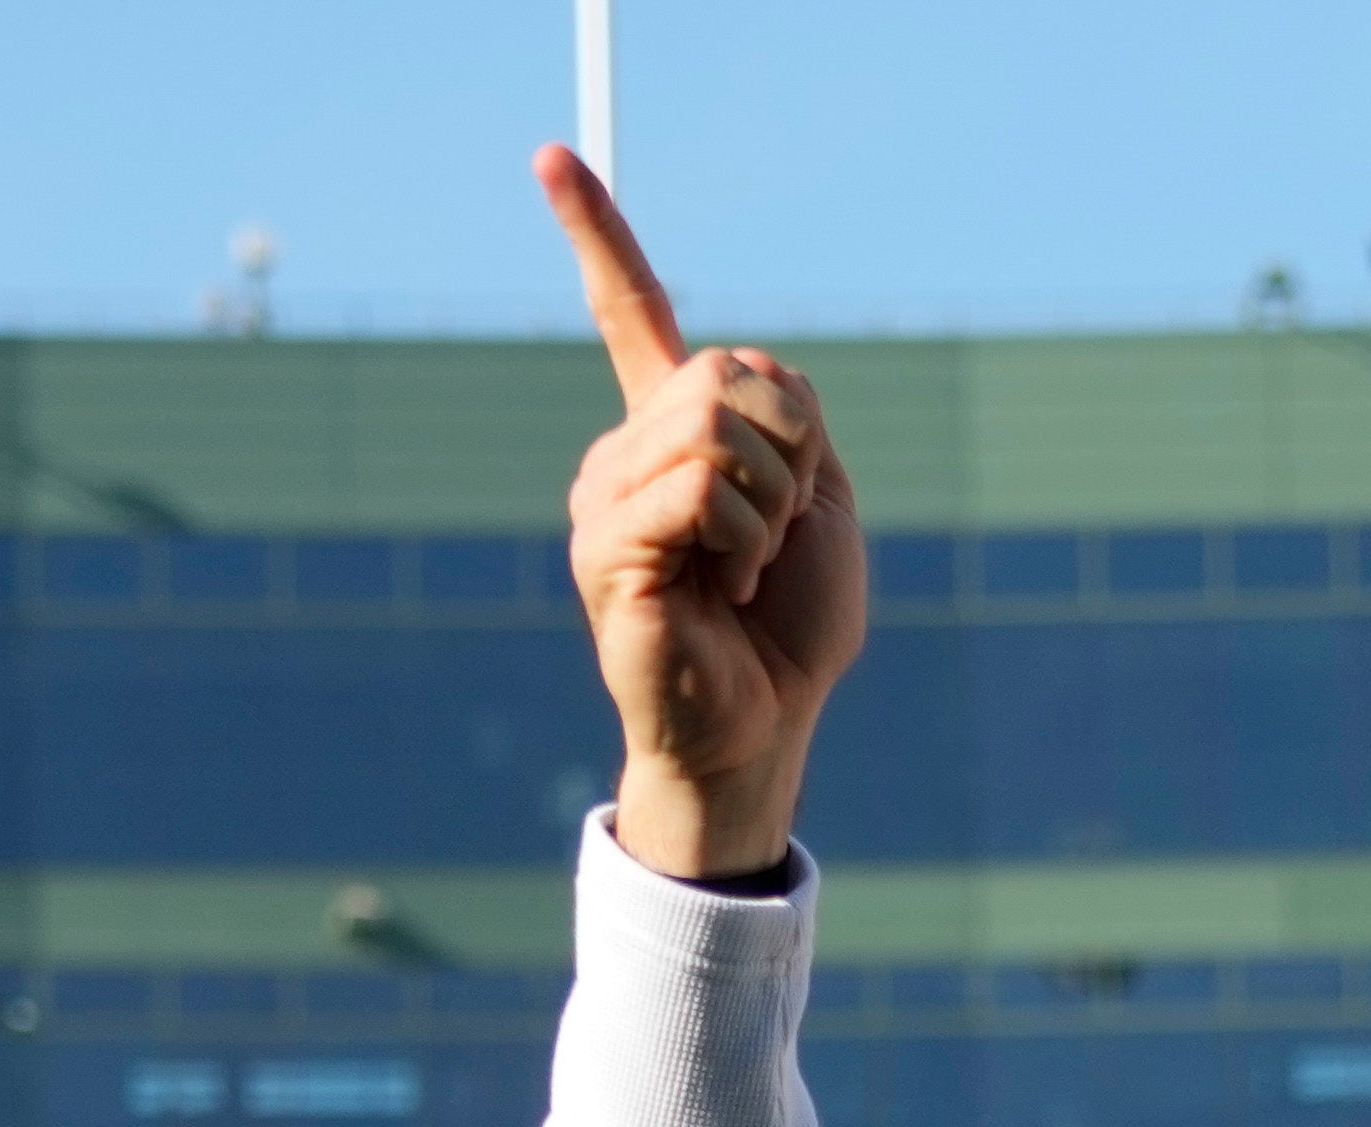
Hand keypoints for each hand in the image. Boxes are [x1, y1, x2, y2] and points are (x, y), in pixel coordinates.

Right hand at [539, 147, 865, 881]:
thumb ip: (789, 416)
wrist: (769, 725)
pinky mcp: (605, 549)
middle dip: (792, 450)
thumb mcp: (819, 497)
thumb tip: (732, 377)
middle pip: (726, 372)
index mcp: (671, 431)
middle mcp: (623, 452)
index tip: (551, 156)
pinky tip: (727, 588)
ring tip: (748, 572)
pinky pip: (698, 490)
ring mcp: (604, 498)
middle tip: (777, 531)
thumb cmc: (792, 624)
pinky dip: (745, 538)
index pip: (629, 313)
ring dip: (772, 504)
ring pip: (716, 428)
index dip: (596, 235)